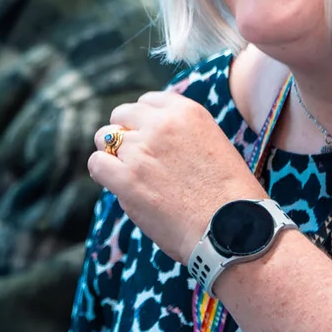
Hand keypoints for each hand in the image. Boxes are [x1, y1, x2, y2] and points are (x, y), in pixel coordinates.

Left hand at [89, 90, 266, 263]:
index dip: (143, 122)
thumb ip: (182, 135)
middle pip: (121, 116)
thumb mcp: (214, 145)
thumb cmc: (229, 197)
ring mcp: (141, 150)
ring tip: (130, 176)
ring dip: (112, 155)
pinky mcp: (127, 178)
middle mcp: (161, 124)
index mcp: (187, 112)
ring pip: (104, 138)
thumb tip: (149, 137)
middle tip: (135, 160)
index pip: (147, 102)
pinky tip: (117, 186)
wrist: (233, 230)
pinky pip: (97, 164)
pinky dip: (102, 173)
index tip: (148, 140)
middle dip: (124, 135)